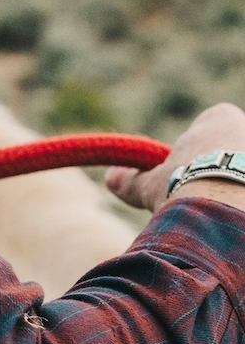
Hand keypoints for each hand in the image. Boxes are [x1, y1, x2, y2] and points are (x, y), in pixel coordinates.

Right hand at [105, 103, 244, 213]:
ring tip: (227, 214)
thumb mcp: (152, 186)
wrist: (229, 217)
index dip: (201, 142)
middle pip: (238, 146)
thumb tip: (110, 178)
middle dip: (228, 166)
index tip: (189, 166)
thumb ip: (132, 181)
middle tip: (211, 194)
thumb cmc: (187, 190)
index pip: (215, 119)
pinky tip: (238, 224)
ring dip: (240, 187)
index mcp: (221, 119)